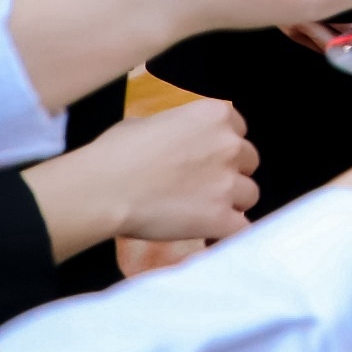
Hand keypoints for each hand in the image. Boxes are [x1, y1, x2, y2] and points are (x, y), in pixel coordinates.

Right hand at [20, 98, 259, 261]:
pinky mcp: (221, 217)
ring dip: (230, 203)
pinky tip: (212, 236)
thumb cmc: (115, 153)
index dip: (221, 148)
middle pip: (248, 162)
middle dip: (229, 173)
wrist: (103, 189)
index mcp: (216, 115)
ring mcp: (228, 182)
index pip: (238, 131)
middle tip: (200, 186)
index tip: (204, 160)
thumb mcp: (146, 123)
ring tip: (201, 212)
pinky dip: (227, 233)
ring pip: (248, 195)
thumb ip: (175, 128)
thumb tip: (173, 138)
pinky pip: (241, 228)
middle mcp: (230, 145)